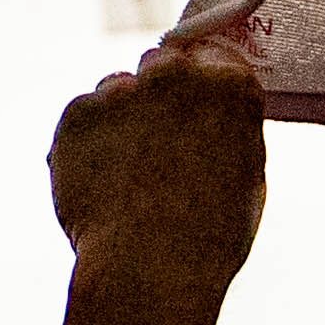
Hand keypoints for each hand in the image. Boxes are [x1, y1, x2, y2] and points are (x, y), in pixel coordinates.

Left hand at [39, 28, 265, 324]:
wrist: (148, 268)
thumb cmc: (208, 236)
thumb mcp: (246, 177)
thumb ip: (227, 131)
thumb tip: (213, 121)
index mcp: (229, 86)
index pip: (210, 57)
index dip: (198, 83)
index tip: (190, 105)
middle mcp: (175, 75)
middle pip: (159, 62)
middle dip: (156, 91)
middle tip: (155, 141)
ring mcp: (122, 90)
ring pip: (116, 89)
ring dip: (119, 117)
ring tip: (126, 177)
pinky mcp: (77, 112)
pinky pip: (82, 118)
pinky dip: (85, 144)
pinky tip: (100, 184)